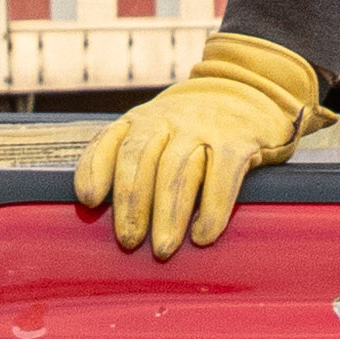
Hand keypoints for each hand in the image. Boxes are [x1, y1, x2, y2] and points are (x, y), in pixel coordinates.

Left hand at [71, 33, 326, 253]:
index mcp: (140, 120)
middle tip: (129, 241)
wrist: (248, 89)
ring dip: (169, 213)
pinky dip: (212, 209)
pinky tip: (203, 236)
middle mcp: (167, 120)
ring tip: (162, 249)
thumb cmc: (191, 128)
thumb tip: (99, 211)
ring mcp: (203, 128)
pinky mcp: (238, 142)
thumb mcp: (155, 130)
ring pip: (178, 169)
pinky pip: (222, 176)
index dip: (96, 168)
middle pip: (141, 158)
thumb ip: (128, 159)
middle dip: (132, 202)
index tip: (90, 199)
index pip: (109, 141)